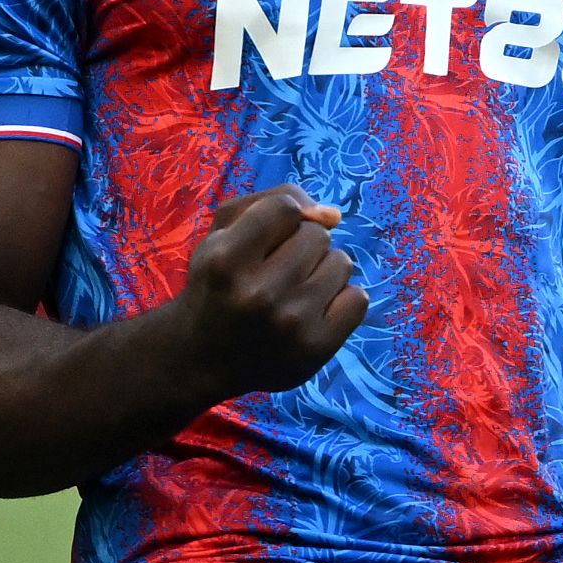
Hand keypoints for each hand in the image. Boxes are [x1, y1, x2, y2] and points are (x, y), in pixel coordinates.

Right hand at [171, 186, 367, 394]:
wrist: (205, 361)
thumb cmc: (216, 286)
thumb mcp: (220, 234)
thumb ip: (270, 201)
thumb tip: (333, 215)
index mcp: (225, 260)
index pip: (285, 207)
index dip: (281, 218)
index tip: (266, 239)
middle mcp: (258, 293)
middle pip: (317, 234)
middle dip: (301, 246)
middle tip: (276, 272)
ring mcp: (290, 323)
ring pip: (341, 262)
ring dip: (322, 271)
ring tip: (294, 291)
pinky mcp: (316, 347)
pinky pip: (357, 298)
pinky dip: (341, 300)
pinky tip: (313, 310)